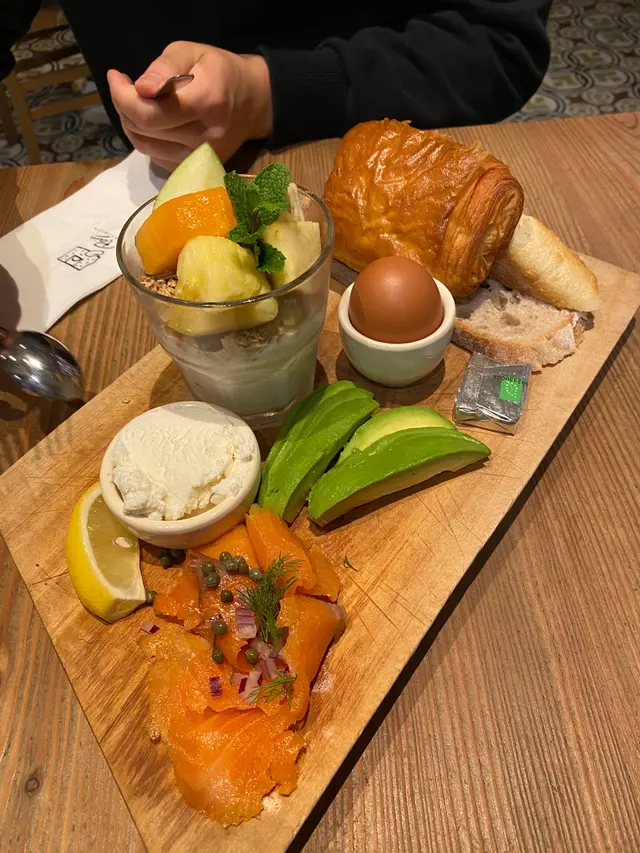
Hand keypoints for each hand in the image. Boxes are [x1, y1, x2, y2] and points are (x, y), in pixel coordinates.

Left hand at [107, 42, 272, 169]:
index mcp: (205, 102)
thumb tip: (140, 89)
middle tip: (125, 87)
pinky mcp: (196, 168)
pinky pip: (156, 157)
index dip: (123, 96)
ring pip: (146, 146)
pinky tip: (151, 122)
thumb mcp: (191, 53)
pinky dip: (146, 139)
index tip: (116, 76)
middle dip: (124, 106)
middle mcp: (204, 137)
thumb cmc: (220, 72)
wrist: (252, 103)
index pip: (150, 112)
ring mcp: (201, 157)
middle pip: (144, 130)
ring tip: (136, 103)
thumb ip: (164, 68)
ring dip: (131, 124)